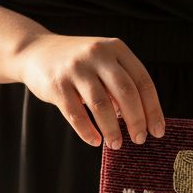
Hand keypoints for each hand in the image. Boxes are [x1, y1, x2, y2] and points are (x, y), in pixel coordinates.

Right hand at [14, 33, 164, 148]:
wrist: (35, 51)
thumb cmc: (78, 63)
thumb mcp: (103, 62)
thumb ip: (121, 84)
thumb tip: (141, 119)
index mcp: (116, 48)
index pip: (143, 81)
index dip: (152, 108)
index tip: (158, 131)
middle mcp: (98, 54)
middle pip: (126, 92)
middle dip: (136, 120)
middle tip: (140, 140)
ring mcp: (76, 68)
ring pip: (101, 105)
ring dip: (112, 129)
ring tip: (116, 144)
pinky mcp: (57, 84)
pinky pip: (75, 113)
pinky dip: (87, 131)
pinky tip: (95, 141)